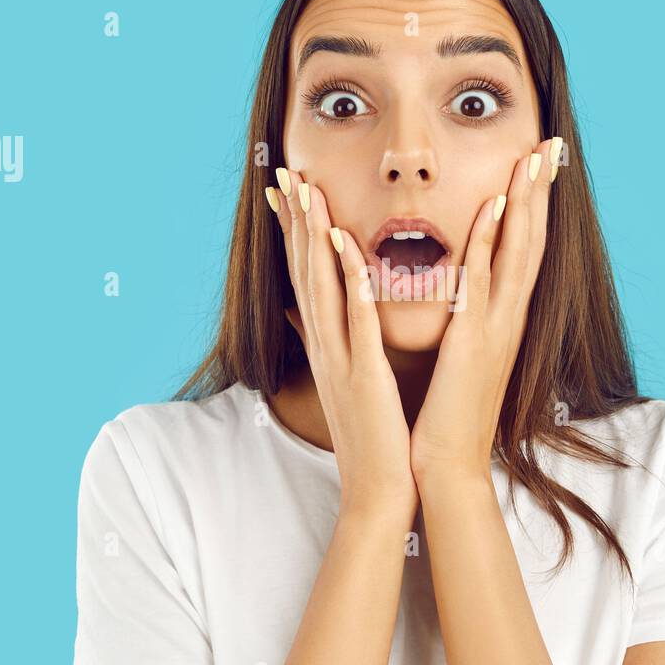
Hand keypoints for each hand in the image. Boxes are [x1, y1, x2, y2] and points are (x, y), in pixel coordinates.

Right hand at [267, 167, 419, 528]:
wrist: (378, 490)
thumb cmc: (371, 437)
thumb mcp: (345, 383)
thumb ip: (330, 346)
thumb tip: (309, 318)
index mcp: (324, 347)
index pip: (304, 279)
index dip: (294, 234)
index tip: (286, 191)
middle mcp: (324, 346)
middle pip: (303, 273)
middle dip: (295, 221)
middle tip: (286, 173)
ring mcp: (339, 358)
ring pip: (321, 286)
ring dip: (312, 236)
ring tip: (308, 190)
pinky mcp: (364, 374)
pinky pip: (355, 318)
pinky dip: (349, 278)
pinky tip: (345, 243)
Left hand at [409, 137, 561, 483]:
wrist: (445, 465)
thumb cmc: (445, 415)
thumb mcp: (457, 358)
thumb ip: (462, 322)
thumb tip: (458, 295)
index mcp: (502, 320)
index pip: (522, 251)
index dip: (532, 207)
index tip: (536, 165)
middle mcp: (508, 318)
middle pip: (532, 241)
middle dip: (541, 191)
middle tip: (550, 144)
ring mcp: (496, 328)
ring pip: (518, 252)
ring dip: (526, 202)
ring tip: (534, 157)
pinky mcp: (473, 341)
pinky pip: (483, 281)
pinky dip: (490, 241)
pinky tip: (493, 205)